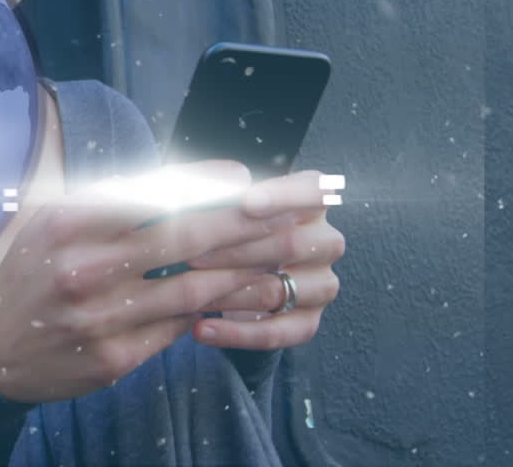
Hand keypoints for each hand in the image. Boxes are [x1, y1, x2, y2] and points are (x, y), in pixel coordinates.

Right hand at [0, 160, 275, 403]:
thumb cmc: (32, 273)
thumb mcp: (55, 220)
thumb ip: (113, 201)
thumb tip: (189, 180)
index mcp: (67, 224)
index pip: (149, 195)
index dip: (204, 185)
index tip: (245, 176)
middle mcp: (83, 269)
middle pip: (183, 239)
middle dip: (244, 224)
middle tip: (288, 210)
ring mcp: (101, 318)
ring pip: (192, 288)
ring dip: (246, 271)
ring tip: (285, 254)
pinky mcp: (116, 358)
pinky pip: (178, 327)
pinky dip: (216, 309)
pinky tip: (247, 296)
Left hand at [185, 169, 344, 351]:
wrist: (231, 271)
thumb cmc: (223, 225)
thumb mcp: (218, 202)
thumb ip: (217, 188)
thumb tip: (222, 177)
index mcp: (311, 202)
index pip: (314, 191)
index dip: (283, 196)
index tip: (247, 203)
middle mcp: (325, 242)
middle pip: (291, 244)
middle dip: (236, 250)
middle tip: (190, 254)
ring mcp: (321, 284)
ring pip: (280, 290)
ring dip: (229, 294)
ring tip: (187, 294)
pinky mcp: (308, 321)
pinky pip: (279, 333)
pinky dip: (236, 334)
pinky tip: (201, 329)